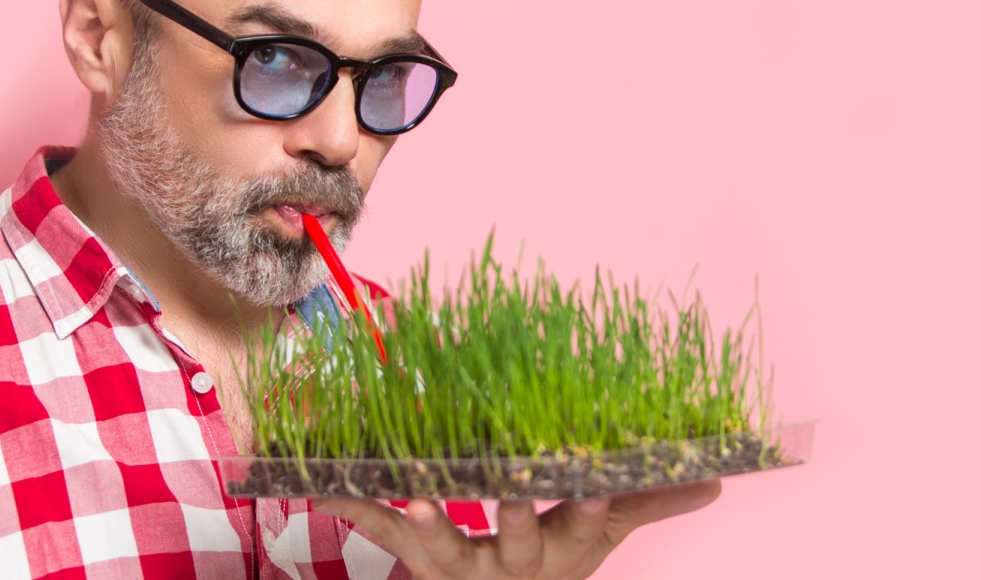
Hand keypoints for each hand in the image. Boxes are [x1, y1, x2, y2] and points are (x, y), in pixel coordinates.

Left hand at [312, 480, 720, 578]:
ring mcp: (457, 566)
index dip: (583, 510)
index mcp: (560, 552)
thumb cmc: (550, 556)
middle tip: (507, 490)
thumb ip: (648, 502)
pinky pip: (380, 531)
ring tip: (409, 499)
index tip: (586, 485)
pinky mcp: (414, 556)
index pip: (580, 527)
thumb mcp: (597, 535)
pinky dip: (355, 506)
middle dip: (513, 517)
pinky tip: (323, 485)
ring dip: (423, 522)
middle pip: (516, 543)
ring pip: (439, 546)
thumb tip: (719, 476)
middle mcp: (510, 566)